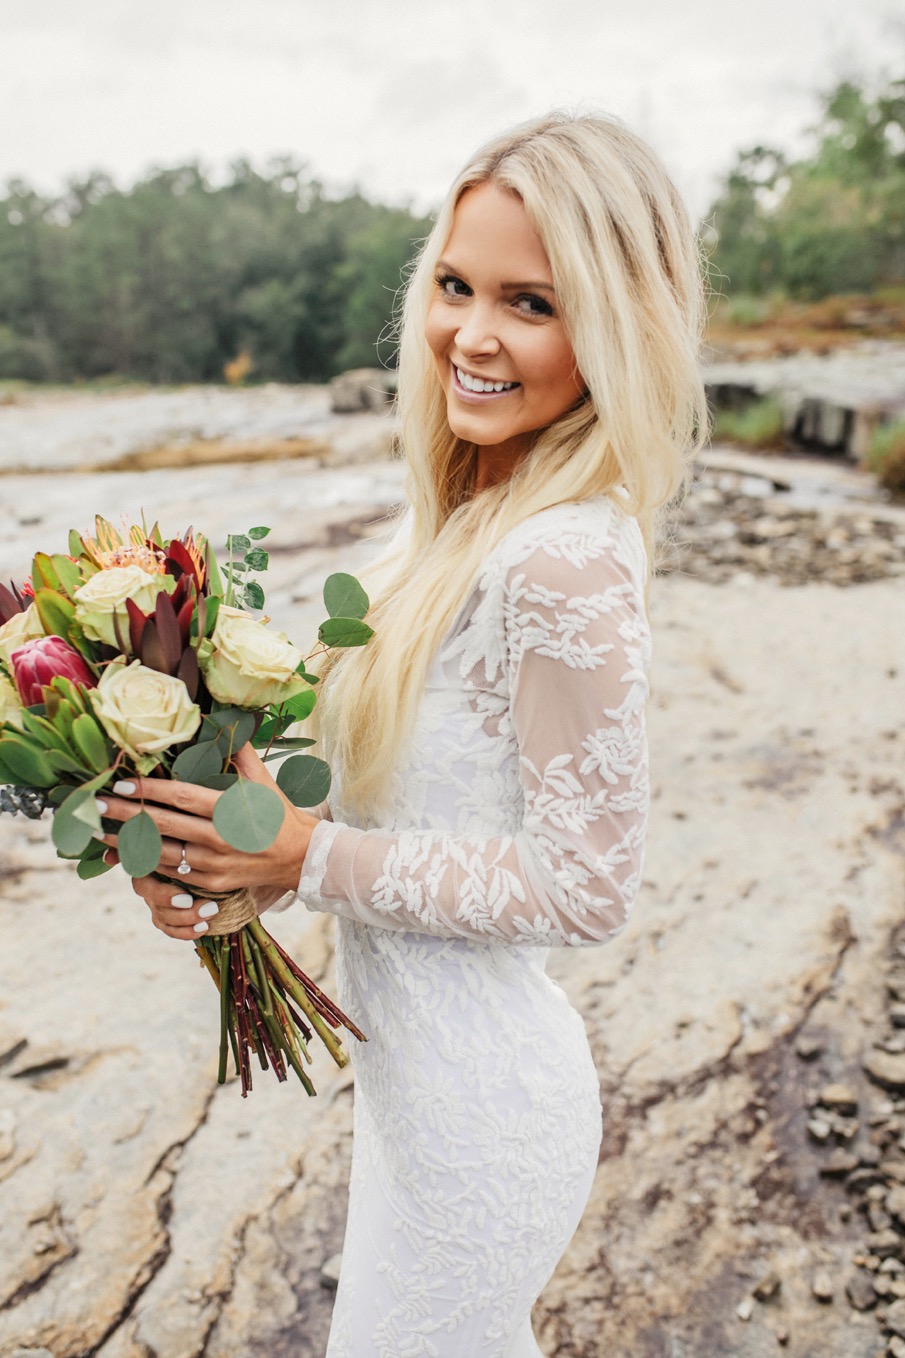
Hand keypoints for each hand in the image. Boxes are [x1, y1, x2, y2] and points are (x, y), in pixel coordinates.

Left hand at [97, 744, 318, 941]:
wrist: (300, 858)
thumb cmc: (278, 814)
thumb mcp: (264, 781)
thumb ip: (240, 753)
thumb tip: (223, 718)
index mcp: (230, 811)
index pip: (181, 798)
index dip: (149, 791)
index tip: (122, 783)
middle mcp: (219, 840)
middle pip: (163, 826)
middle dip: (126, 814)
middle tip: (97, 804)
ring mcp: (214, 865)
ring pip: (161, 853)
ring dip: (128, 842)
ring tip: (101, 829)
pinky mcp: (211, 884)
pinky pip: (172, 873)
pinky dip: (146, 862)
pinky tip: (126, 852)